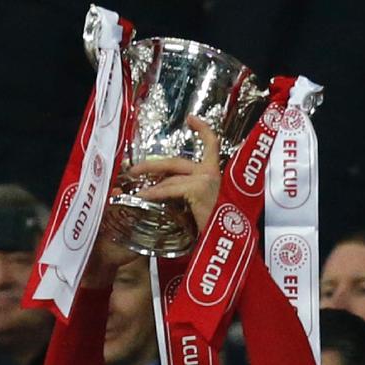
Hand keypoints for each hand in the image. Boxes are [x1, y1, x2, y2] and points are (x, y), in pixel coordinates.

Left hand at [129, 115, 221, 230]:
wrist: (229, 245)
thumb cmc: (217, 230)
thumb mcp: (205, 205)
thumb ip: (191, 194)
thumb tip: (165, 189)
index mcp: (218, 174)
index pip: (213, 144)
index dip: (202, 129)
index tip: (190, 118)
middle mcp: (214, 173)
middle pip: (177, 162)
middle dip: (153, 165)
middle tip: (135, 170)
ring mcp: (207, 179)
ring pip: (171, 178)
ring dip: (151, 185)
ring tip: (135, 191)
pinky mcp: (199, 188)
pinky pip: (170, 189)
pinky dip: (155, 193)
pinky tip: (143, 197)